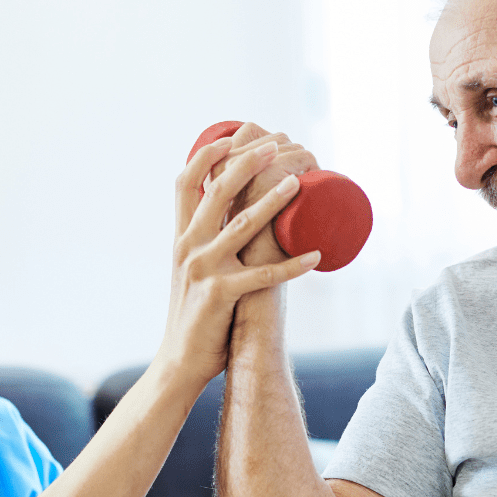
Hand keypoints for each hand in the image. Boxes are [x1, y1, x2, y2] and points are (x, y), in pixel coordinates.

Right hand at [159, 136, 320, 387]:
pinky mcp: (221, 294)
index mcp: (180, 237)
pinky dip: (294, 265)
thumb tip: (234, 220)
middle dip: (246, 163)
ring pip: (241, 225)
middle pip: (214, 191)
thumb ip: (206, 246)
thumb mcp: (192, 272)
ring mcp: (203, 269)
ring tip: (298, 182)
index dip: (208, 155)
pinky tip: (317, 257)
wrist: (180, 361)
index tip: (234, 136)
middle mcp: (187, 247)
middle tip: (276, 146)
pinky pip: (265, 276)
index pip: (185, 183)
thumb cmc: (195, 316)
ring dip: (273, 201)